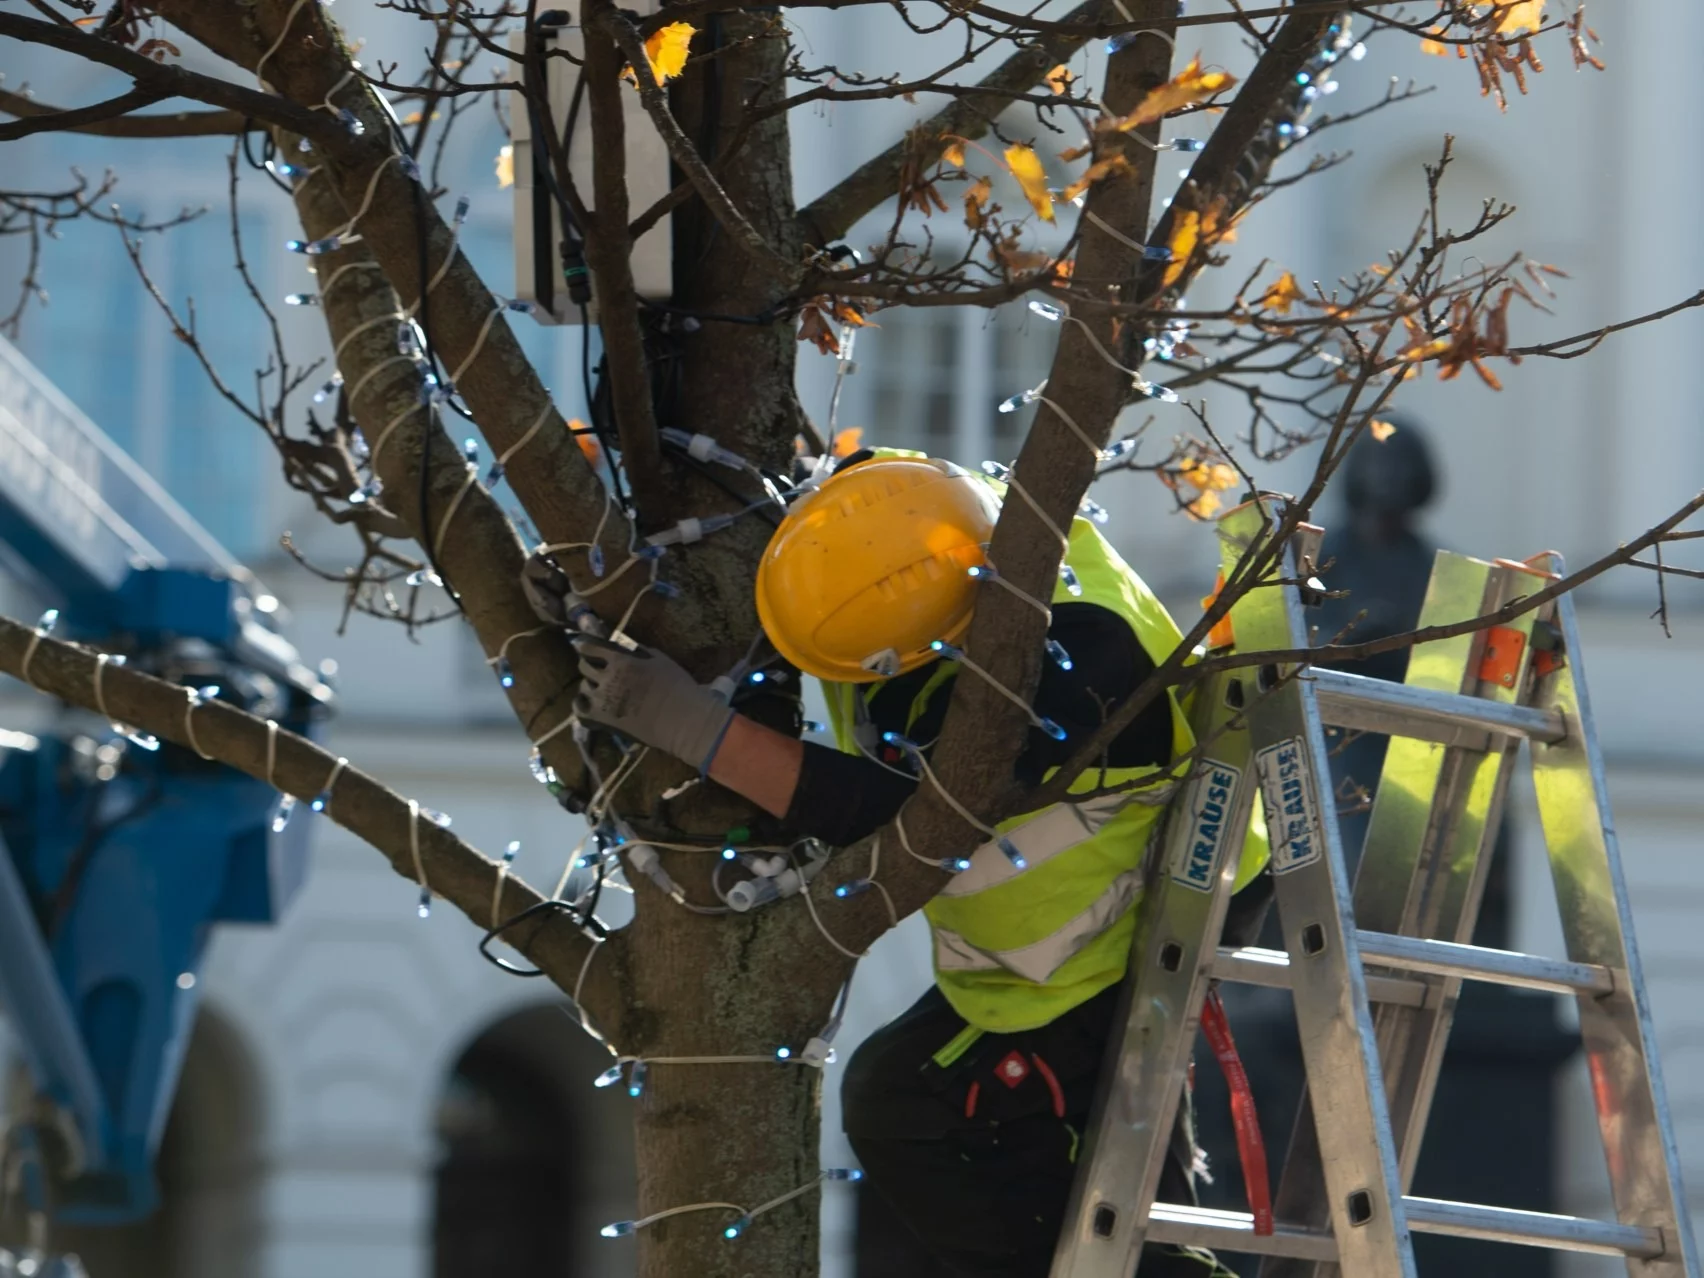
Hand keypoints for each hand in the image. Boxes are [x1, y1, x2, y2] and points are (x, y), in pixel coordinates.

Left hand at [572, 636, 733, 772]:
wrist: (682, 719)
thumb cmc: (677, 686)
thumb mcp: (660, 660)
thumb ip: (640, 652)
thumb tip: (629, 650)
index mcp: (621, 660)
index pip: (590, 648)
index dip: (585, 647)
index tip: (584, 647)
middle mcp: (607, 677)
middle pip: (584, 667)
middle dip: (589, 665)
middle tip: (596, 669)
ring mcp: (602, 699)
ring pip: (583, 687)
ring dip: (590, 686)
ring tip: (598, 689)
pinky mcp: (603, 719)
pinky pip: (580, 710)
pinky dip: (581, 705)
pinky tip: (588, 704)